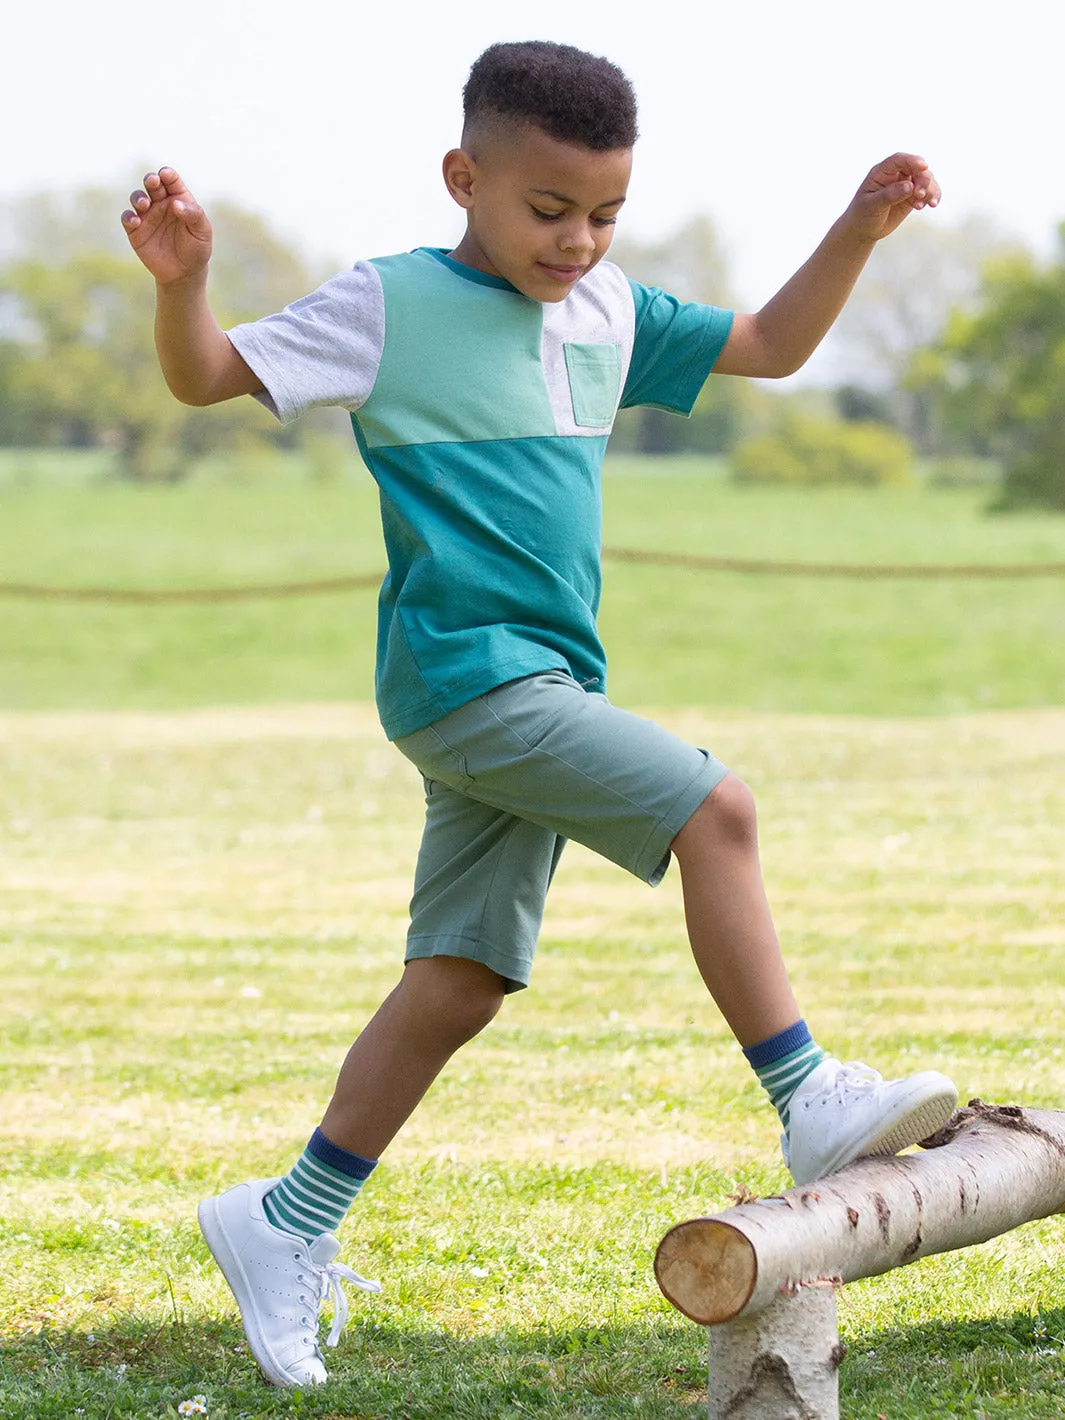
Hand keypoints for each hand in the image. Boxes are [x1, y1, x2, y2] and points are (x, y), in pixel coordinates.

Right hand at [121, 168, 212, 284]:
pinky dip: (129, 217)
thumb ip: (193, 215)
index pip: (171, 181)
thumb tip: (175, 204)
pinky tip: (135, 221)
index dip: (167, 175)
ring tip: (144, 204)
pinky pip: (128, 218)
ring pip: (137, 198)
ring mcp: (147, 216)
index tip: (165, 175)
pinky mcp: (136, 230)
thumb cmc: (197, 249)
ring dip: (138, 198)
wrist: (185, 274)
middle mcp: (161, 204)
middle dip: (151, 180)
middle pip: (153, 185)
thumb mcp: (202, 232)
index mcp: (178, 199)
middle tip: (153, 182)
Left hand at [843, 153, 940, 242]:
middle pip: (916, 169)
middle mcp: (896, 174)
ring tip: (928, 203)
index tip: (923, 166)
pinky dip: (932, 196)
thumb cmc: (862, 214)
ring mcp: (906, 184)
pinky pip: (928, 192)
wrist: (863, 230)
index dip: (912, 161)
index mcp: (882, 172)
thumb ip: (890, 195)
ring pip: (925, 179)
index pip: (898, 160)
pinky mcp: (912, 196)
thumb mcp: (872, 205)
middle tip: (920, 194)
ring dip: (930, 189)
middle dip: (923, 179)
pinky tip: (931, 204)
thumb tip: (910, 186)